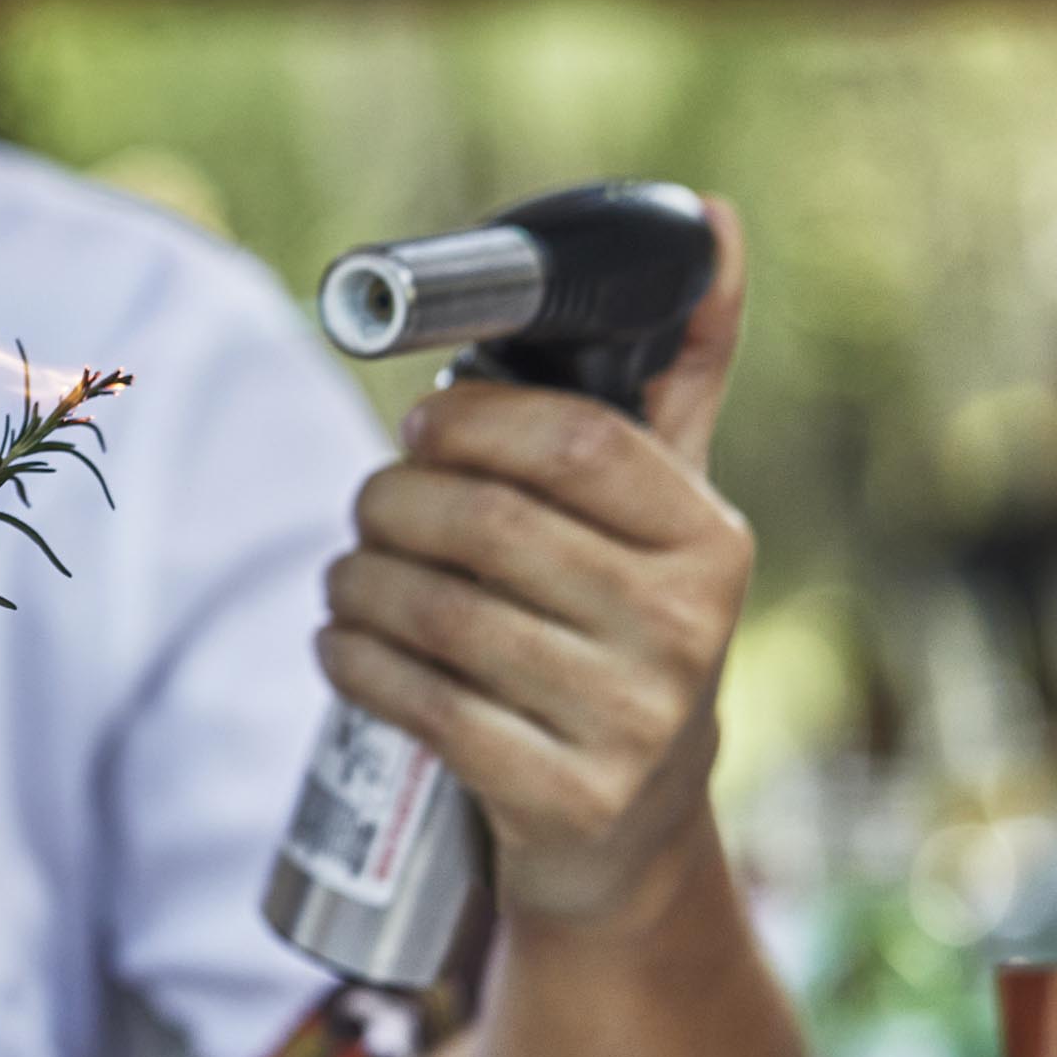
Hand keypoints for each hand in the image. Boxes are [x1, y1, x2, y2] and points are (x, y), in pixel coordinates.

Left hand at [314, 199, 752, 936]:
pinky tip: (342, 644)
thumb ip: (678, 372)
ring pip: (434, 612)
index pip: (568, 442)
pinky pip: (417, 702)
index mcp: (711, 541)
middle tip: (369, 507)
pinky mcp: (562, 799)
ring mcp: (627, 722)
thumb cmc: (627, 634)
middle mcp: (684, 630)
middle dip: (391, 504)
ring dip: (357, 582)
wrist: (630, 838)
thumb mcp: (667, 513)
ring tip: (350, 575)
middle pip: (482, 525)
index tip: (418, 428)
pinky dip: (352, 661)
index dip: (467, 423)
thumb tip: (714, 218)